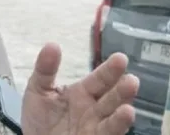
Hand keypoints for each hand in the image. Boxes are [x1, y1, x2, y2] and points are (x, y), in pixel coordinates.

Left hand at [21, 43, 138, 134]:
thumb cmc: (39, 118)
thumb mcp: (38, 90)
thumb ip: (45, 69)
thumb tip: (52, 44)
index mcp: (83, 93)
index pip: (100, 79)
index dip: (110, 70)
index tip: (121, 58)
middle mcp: (94, 109)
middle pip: (112, 98)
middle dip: (122, 90)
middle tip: (132, 80)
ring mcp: (96, 127)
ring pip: (113, 119)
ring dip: (122, 114)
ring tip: (128, 108)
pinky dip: (116, 128)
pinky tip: (122, 120)